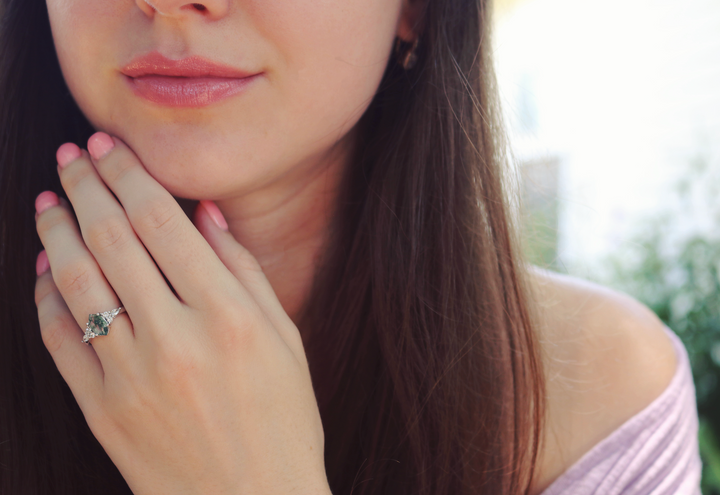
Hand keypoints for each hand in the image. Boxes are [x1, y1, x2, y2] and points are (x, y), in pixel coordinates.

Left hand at [33, 132, 330, 494]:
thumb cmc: (283, 421)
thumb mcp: (285, 340)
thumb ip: (243, 272)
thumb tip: (204, 214)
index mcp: (229, 316)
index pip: (164, 223)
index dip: (129, 176)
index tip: (109, 147)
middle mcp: (177, 339)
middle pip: (114, 240)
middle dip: (86, 187)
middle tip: (71, 155)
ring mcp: (132, 376)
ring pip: (78, 282)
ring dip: (56, 232)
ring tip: (48, 199)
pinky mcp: (102, 410)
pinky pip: (60, 341)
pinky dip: (46, 298)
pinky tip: (45, 269)